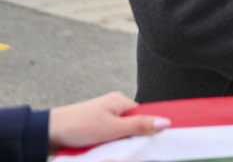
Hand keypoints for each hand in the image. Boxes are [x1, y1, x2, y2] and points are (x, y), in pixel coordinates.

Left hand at [47, 91, 168, 152]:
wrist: (47, 134)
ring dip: (117, 145)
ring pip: (121, 136)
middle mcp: (113, 109)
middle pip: (133, 127)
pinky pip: (109, 141)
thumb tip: (165, 122)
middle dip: (130, 140)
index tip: (155, 140)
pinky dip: (108, 148)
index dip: (149, 127)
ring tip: (108, 149)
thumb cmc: (77, 125)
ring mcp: (103, 120)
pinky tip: (103, 151)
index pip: (144, 115)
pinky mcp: (95, 131)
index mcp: (120, 101)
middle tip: (124, 148)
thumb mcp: (112, 128)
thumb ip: (139, 125)